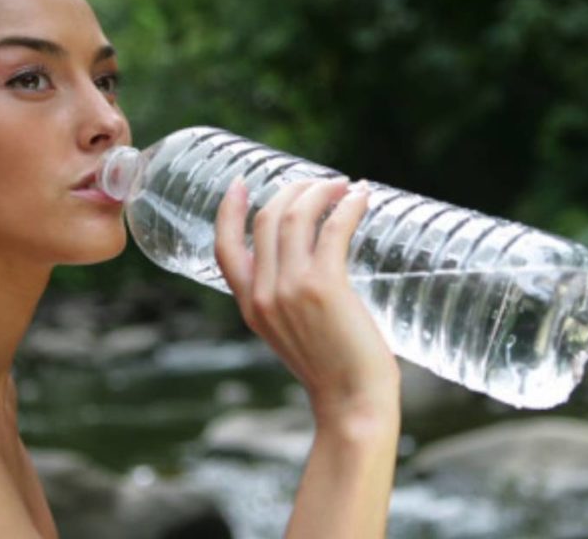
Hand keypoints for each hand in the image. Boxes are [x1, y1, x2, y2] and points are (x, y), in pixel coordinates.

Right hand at [214, 177, 399, 422]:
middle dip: (293, 191)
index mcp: (250, 307)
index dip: (230, 211)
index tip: (243, 184)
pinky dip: (349, 206)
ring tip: (344, 186)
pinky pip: (334, 228)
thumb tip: (316, 266)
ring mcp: (291, 288)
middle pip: (266, 219)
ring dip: (321, 191)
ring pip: (296, 215)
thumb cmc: (335, 373)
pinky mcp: (325, 286)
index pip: (224, 248)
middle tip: (321, 184)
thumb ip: (290, 303)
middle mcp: (264, 294)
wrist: (352, 404)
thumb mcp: (294, 335)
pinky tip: (363, 196)